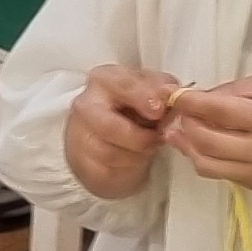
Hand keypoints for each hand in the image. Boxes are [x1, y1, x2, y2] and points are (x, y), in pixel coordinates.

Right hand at [63, 65, 182, 201]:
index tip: (159, 110)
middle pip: (110, 127)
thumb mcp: (151, 90)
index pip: (123, 86)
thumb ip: (163, 89)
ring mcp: (79, 134)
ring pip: (111, 154)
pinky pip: (107, 171)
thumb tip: (172, 93)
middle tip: (157, 139)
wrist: (112, 135)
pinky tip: (134, 158)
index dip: (143, 98)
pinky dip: (127, 168)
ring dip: (137, 155)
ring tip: (148, 146)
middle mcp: (86, 104)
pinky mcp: (81, 161)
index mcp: (104, 79)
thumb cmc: (133, 107)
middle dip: (139, 138)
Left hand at [163, 72, 251, 198]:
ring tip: (180, 130)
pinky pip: (221, 174)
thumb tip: (205, 97)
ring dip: (188, 145)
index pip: (218, 111)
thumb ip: (242, 88)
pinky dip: (206, 158)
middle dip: (185, 124)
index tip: (174, 94)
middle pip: (205, 140)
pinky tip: (203, 144)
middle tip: (177, 112)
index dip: (189, 103)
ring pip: (206, 163)